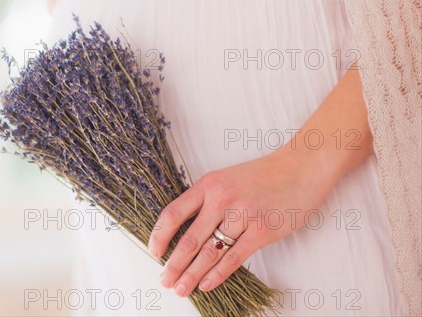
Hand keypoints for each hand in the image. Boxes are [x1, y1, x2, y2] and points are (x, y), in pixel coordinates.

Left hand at [148, 147, 328, 296]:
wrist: (302, 167)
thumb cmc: (264, 174)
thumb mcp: (227, 178)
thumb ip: (207, 199)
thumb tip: (185, 229)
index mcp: (208, 184)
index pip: (173, 213)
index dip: (159, 235)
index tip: (153, 251)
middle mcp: (221, 199)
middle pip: (189, 239)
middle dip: (174, 264)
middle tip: (164, 280)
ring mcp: (242, 215)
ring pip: (210, 252)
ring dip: (191, 274)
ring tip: (180, 288)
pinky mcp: (262, 231)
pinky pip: (234, 258)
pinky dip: (217, 275)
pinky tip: (205, 284)